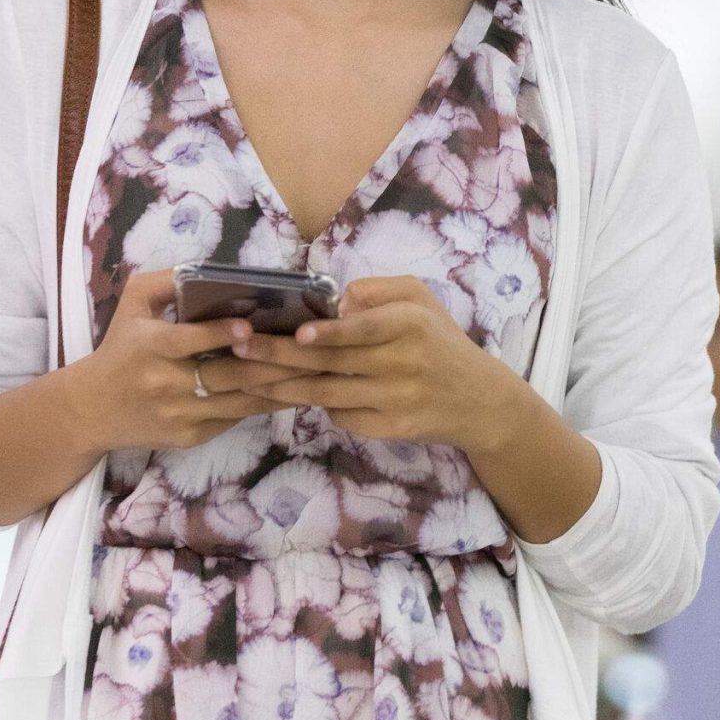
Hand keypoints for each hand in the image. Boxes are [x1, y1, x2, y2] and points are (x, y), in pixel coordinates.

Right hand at [67, 271, 295, 454]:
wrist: (91, 410)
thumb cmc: (119, 349)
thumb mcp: (131, 304)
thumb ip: (165, 281)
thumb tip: (208, 269)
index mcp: (151, 348)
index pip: (188, 341)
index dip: (219, 334)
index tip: (249, 327)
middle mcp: (166, 384)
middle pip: (227, 376)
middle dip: (272, 363)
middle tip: (309, 349)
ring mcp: (181, 415)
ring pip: (239, 402)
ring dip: (279, 388)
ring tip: (315, 371)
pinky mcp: (190, 437)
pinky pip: (233, 419)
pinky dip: (263, 405)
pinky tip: (292, 391)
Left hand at [235, 276, 527, 450]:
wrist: (478, 401)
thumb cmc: (439, 341)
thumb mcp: (420, 300)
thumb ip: (378, 290)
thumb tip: (335, 302)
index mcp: (409, 325)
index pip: (364, 329)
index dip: (330, 333)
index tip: (298, 333)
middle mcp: (402, 363)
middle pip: (333, 362)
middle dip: (281, 355)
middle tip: (240, 347)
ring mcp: (395, 400)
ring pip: (328, 393)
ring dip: (283, 386)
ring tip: (246, 376)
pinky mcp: (390, 429)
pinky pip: (342, 415)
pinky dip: (316, 404)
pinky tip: (288, 394)